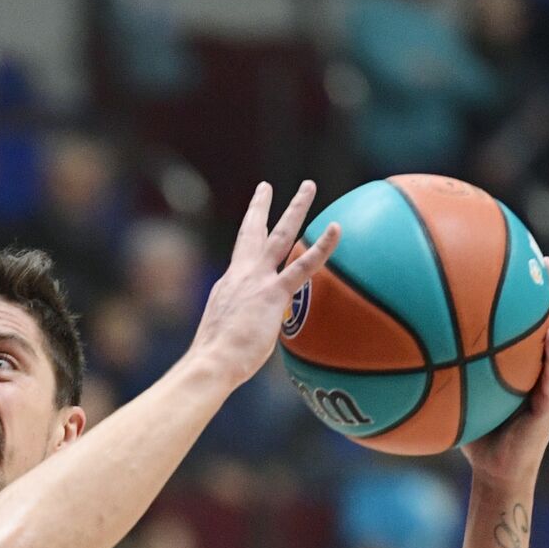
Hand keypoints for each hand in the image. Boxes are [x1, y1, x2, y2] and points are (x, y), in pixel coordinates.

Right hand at [188, 181, 340, 388]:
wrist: (212, 362)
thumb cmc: (216, 361)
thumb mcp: (226, 338)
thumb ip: (242, 329)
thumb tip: (248, 342)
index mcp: (228, 286)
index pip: (241, 258)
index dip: (248, 240)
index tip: (253, 224)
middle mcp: (240, 275)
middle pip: (251, 233)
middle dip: (259, 207)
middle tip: (266, 187)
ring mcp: (257, 280)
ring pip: (279, 235)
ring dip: (295, 208)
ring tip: (308, 186)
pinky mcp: (273, 293)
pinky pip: (303, 266)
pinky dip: (321, 247)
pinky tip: (337, 229)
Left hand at [461, 257, 548, 489]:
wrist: (495, 471)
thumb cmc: (473, 432)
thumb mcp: (454, 394)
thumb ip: (438, 371)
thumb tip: (396, 347)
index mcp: (520, 364)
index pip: (527, 320)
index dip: (528, 291)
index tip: (520, 258)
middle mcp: (539, 369)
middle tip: (545, 259)